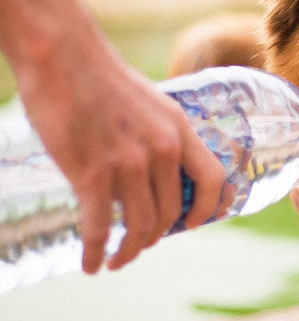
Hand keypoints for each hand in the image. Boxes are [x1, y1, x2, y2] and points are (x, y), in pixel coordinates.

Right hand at [17, 37, 225, 273]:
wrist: (63, 56)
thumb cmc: (102, 78)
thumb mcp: (151, 103)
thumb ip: (160, 135)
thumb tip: (159, 169)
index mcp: (179, 129)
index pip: (213, 179)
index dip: (209, 208)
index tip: (194, 224)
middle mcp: (162, 149)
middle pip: (172, 212)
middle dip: (156, 236)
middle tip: (140, 244)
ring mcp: (129, 163)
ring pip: (140, 226)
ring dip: (129, 251)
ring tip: (117, 259)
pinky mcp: (92, 173)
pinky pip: (100, 228)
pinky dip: (96, 252)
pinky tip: (90, 264)